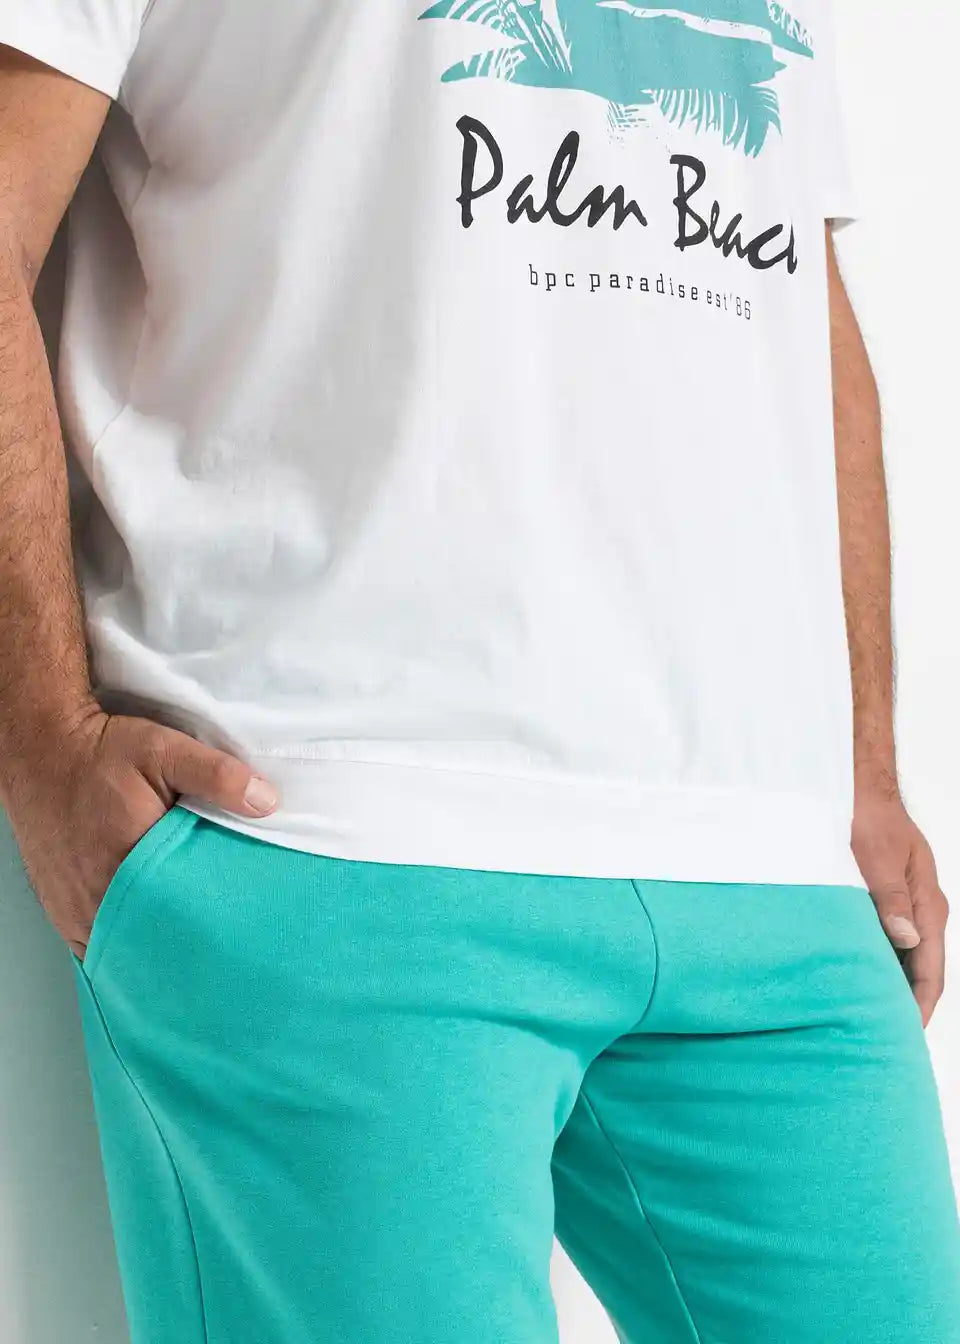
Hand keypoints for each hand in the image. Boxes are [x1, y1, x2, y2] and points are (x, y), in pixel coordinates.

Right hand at [3, 704, 278, 958]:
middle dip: (191, 946)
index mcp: (128, 864)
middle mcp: (97, 899)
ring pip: (127, 951)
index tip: (243, 931)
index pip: (184, 919)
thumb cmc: (102, 755)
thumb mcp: (166, 751)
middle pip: (157, 943)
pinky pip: (101, 948)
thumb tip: (266, 802)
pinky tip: (153, 939)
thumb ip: (217, 776)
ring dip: (158, 948)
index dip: (215, 928)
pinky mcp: (65, 914)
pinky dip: (128, 948)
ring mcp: (77, 912)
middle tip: (227, 945)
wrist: (41, 754)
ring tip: (195, 946)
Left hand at [852, 789, 948, 1026]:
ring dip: (892, 984)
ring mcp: (908, 906)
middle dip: (908, 1004)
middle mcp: (923, 910)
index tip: (907, 1034)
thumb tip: (906, 940)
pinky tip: (860, 977)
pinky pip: (890, 940)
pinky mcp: (889, 900)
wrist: (860, 789)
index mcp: (928, 906)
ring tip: (871, 1018)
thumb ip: (891, 899)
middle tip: (886, 1038)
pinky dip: (880, 962)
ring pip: (906, 957)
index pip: (931, 970)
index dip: (920, 1004)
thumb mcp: (877, 858)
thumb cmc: (867, 819)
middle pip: (922, 970)